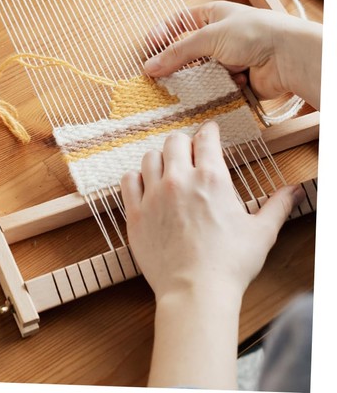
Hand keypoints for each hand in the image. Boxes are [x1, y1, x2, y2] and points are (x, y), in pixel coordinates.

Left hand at [121, 120, 302, 301]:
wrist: (196, 290)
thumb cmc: (230, 264)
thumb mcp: (262, 232)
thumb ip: (276, 206)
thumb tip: (293, 191)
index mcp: (211, 179)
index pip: (206, 139)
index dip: (209, 131)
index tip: (209, 131)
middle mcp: (179, 180)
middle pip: (174, 142)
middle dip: (184, 143)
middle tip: (189, 152)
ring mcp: (154, 194)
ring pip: (149, 158)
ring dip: (160, 160)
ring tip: (167, 170)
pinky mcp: (136, 212)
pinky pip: (128, 181)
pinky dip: (136, 178)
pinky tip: (144, 185)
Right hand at [142, 1, 321, 108]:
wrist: (289, 56)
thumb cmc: (254, 32)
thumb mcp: (208, 37)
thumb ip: (177, 53)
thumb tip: (149, 66)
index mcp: (213, 16)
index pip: (179, 22)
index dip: (163, 34)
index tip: (149, 49)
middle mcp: (221, 36)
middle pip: (188, 51)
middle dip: (179, 63)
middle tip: (162, 75)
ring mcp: (230, 58)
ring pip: (201, 72)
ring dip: (200, 78)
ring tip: (194, 83)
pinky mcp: (238, 79)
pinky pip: (217, 87)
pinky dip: (217, 89)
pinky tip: (224, 85)